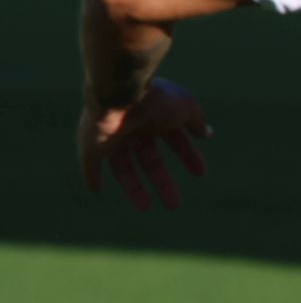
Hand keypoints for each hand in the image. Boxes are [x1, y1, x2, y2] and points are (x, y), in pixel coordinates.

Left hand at [79, 78, 211, 210]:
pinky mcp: (92, 144)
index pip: (176, 141)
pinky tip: (96, 188)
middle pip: (150, 160)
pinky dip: (92, 174)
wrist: (121, 94)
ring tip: (145, 208)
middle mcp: (135, 128)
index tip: (200, 173)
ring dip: (133, 187)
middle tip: (175, 205)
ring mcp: (113, 136)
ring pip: (122, 167)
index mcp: (158, 117)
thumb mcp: (187, 107)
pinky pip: (90, 163)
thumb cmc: (157, 99)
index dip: (189, 157)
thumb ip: (196, 122)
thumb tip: (208, 133)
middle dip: (162, 182)